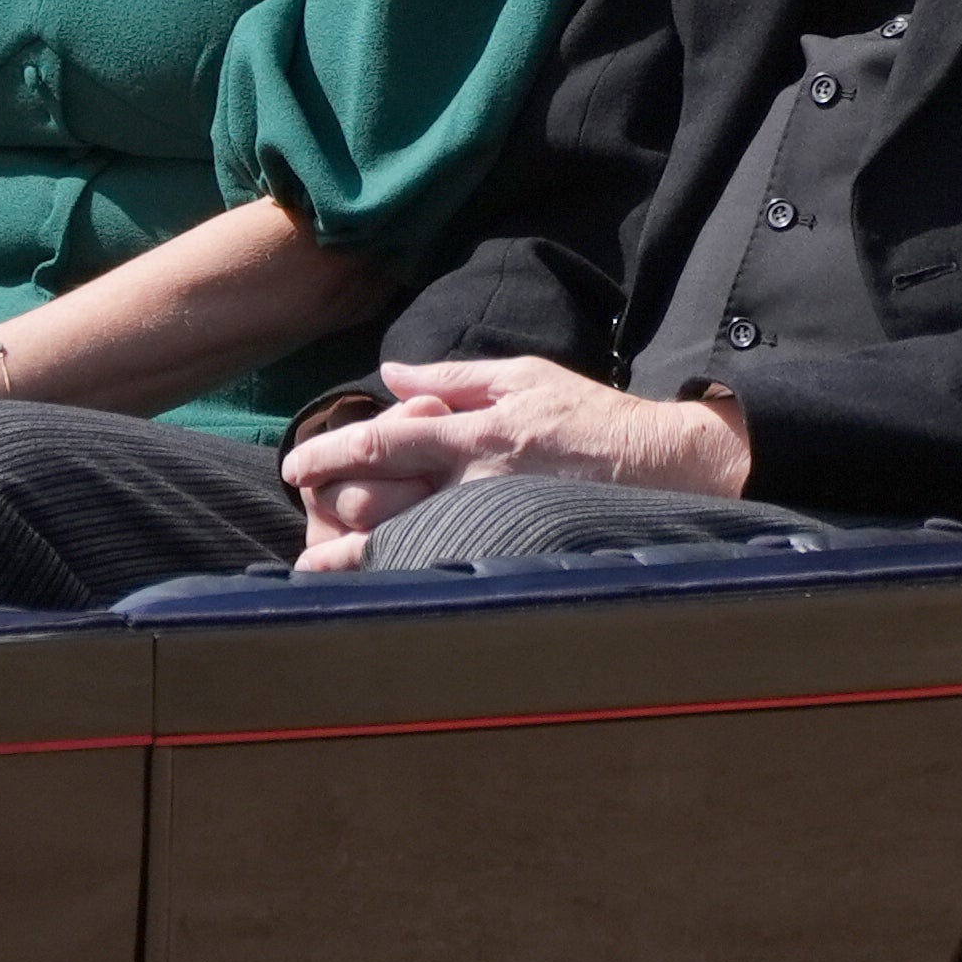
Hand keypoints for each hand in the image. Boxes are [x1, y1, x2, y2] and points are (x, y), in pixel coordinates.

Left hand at [278, 357, 746, 567]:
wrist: (665, 465)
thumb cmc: (592, 416)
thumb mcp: (523, 375)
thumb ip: (451, 376)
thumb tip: (389, 375)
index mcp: (475, 432)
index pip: (382, 443)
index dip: (329, 455)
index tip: (296, 467)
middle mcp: (477, 482)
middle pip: (378, 500)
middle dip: (332, 505)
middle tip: (307, 509)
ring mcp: (494, 523)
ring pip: (401, 544)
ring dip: (350, 553)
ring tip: (314, 561)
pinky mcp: (512, 551)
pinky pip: (443, 567)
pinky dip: (400, 577)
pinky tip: (370, 586)